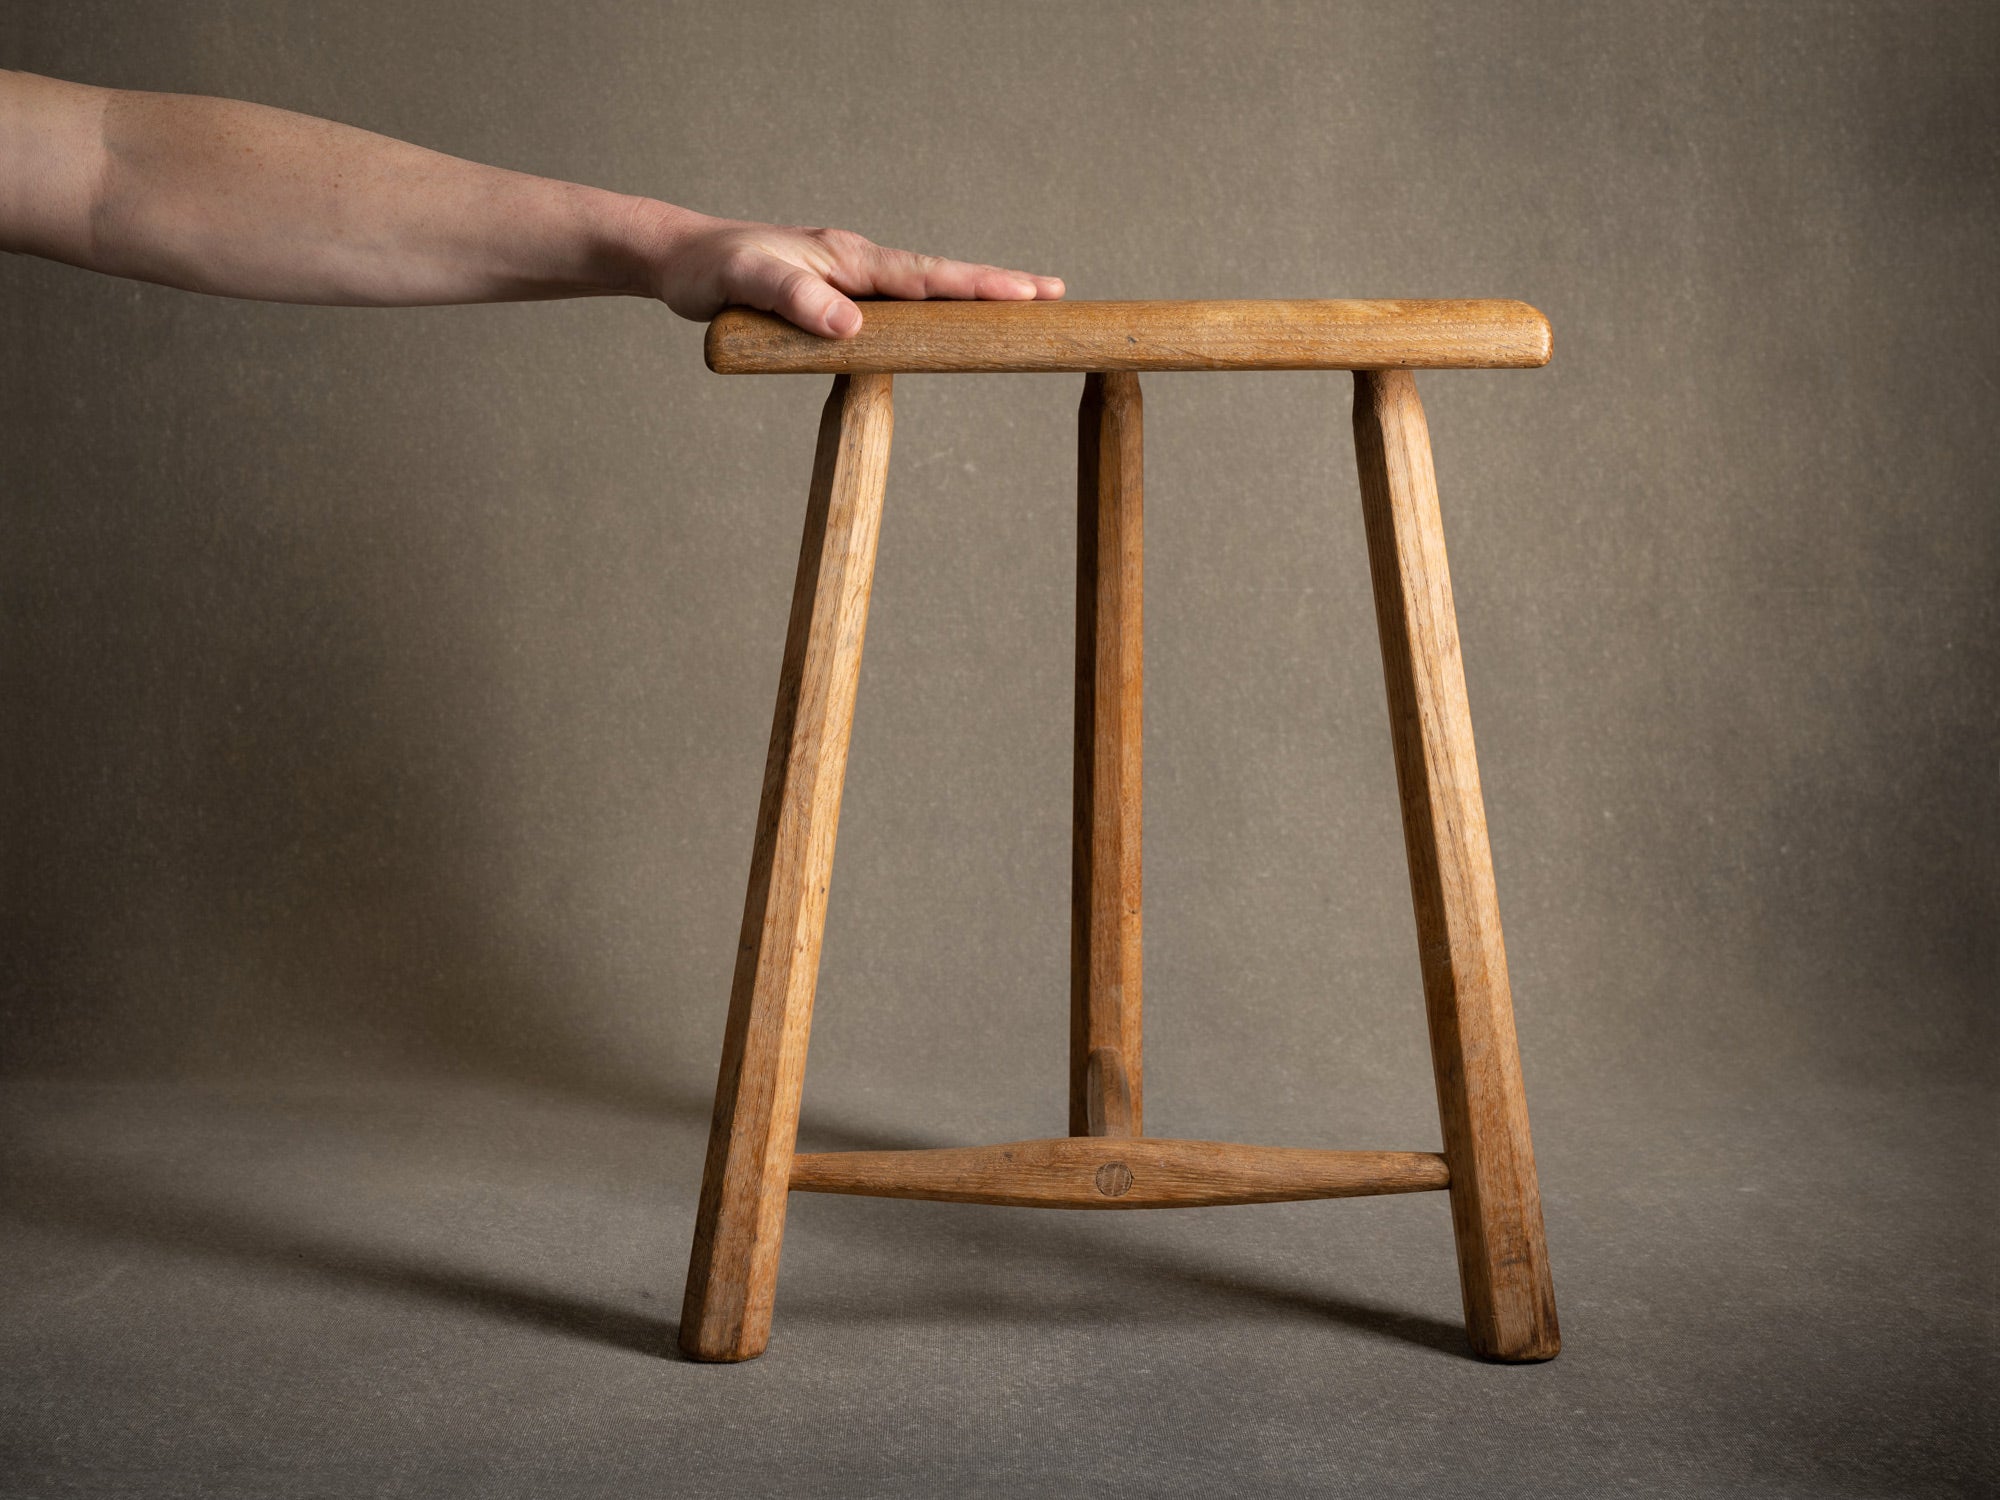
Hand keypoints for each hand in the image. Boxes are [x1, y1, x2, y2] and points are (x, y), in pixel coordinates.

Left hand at [641, 207, 1063, 337]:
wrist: (680, 260)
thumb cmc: (710, 271)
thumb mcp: (745, 284)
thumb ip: (795, 301)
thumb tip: (853, 326)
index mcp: (848, 259)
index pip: (926, 276)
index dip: (979, 286)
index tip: (1027, 293)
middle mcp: (856, 264)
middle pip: (940, 277)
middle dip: (998, 285)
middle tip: (1054, 293)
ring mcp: (850, 279)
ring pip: (924, 289)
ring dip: (971, 298)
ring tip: (1020, 305)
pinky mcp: (837, 297)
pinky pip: (898, 305)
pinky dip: (935, 310)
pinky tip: (951, 323)